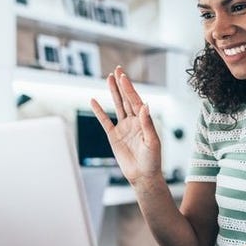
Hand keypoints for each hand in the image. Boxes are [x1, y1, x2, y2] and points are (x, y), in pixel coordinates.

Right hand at [90, 66, 161, 184]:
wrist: (143, 176)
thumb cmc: (152, 160)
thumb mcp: (152, 141)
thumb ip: (147, 124)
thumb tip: (145, 105)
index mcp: (144, 121)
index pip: (135, 101)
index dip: (129, 88)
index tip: (123, 77)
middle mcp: (134, 121)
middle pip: (127, 98)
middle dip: (122, 84)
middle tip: (118, 69)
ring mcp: (123, 127)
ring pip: (117, 105)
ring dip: (113, 92)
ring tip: (109, 78)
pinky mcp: (114, 136)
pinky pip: (104, 121)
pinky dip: (99, 111)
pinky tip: (93, 101)